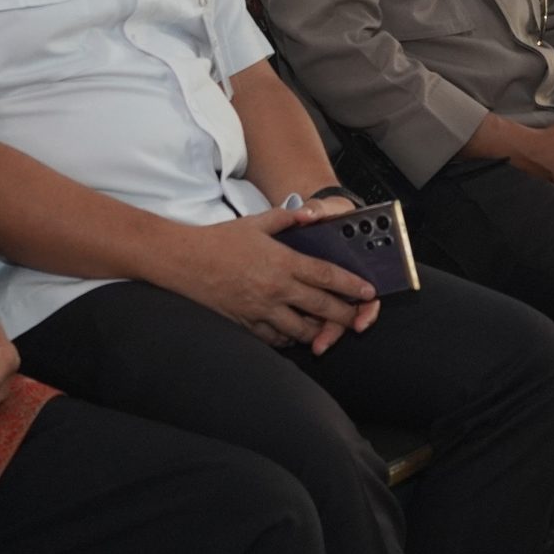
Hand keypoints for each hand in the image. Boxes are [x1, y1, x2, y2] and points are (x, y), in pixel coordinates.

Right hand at [164, 207, 378, 354]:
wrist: (185, 262)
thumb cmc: (220, 241)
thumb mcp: (256, 222)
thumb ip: (287, 218)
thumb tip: (311, 215)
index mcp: (282, 261)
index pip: (326, 276)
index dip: (351, 286)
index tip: (367, 292)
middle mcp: (276, 288)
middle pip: (321, 308)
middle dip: (345, 315)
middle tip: (359, 318)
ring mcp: (262, 309)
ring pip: (302, 330)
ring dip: (319, 331)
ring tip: (329, 328)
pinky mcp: (247, 323)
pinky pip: (277, 339)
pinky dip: (290, 339)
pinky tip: (295, 334)